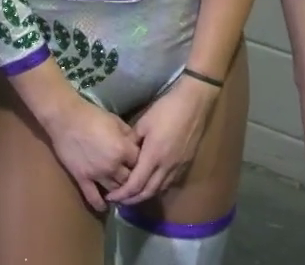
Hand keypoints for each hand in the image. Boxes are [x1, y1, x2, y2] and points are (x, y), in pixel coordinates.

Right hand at [42, 93, 140, 212]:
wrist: (66, 119)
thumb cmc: (92, 116)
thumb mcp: (116, 121)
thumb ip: (129, 135)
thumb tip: (136, 144)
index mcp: (123, 150)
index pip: (140, 163)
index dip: (142, 163)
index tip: (143, 164)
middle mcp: (113, 166)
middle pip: (130, 179)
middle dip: (133, 179)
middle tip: (134, 180)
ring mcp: (97, 174)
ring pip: (115, 190)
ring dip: (119, 192)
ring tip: (122, 194)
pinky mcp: (82, 178)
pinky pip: (92, 196)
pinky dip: (99, 204)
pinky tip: (104, 207)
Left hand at [108, 74, 221, 205]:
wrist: (194, 103)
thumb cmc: (165, 110)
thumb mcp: (143, 123)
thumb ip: (131, 141)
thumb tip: (122, 153)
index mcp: (153, 156)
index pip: (135, 184)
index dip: (122, 194)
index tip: (111, 197)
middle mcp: (167, 166)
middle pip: (148, 192)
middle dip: (132, 200)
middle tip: (120, 201)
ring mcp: (179, 166)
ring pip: (160, 189)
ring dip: (146, 195)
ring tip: (134, 195)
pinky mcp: (186, 163)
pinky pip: (170, 181)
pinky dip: (158, 187)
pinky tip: (152, 183)